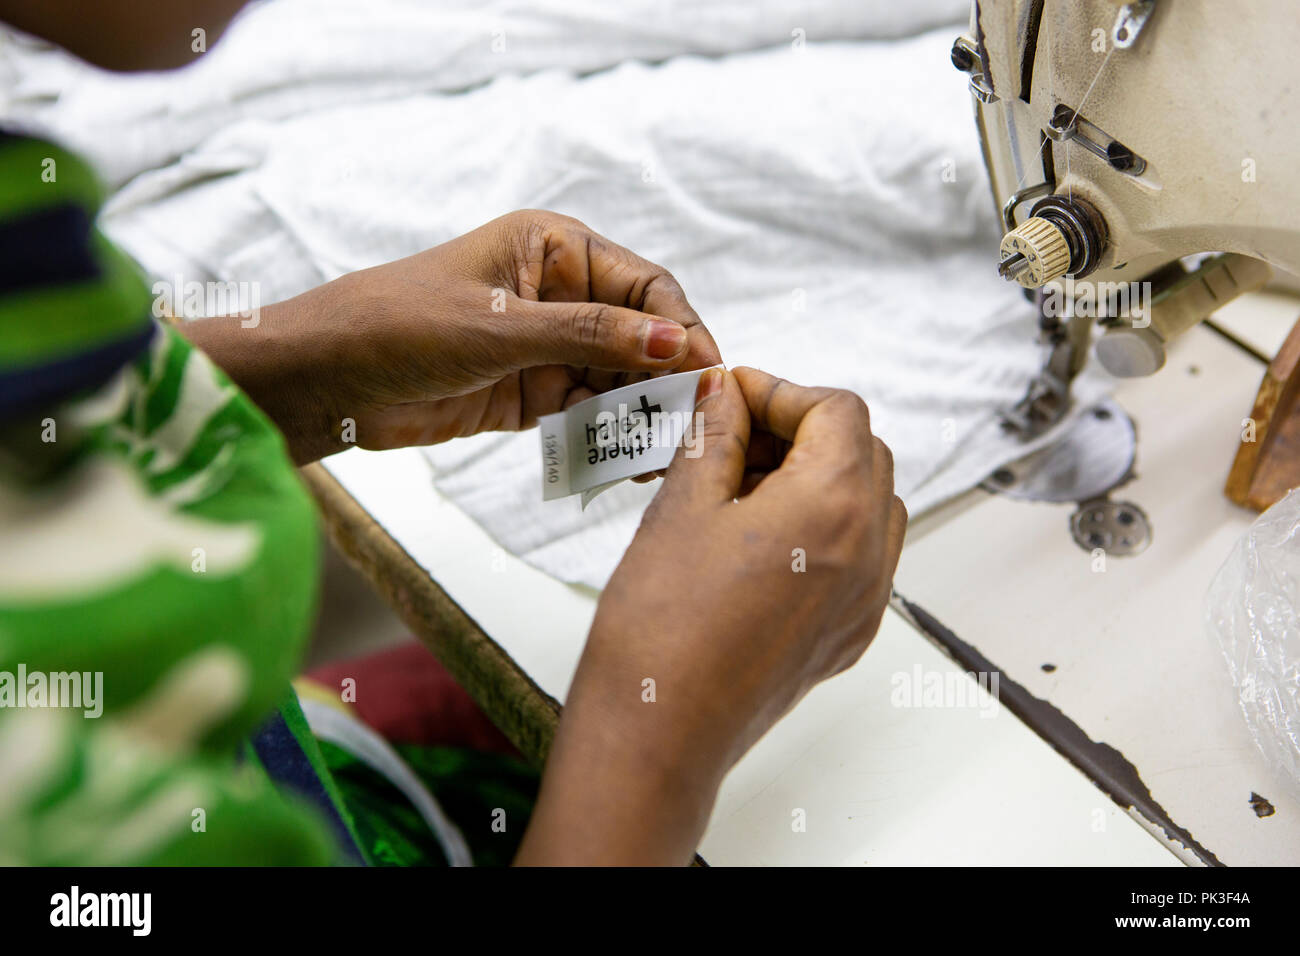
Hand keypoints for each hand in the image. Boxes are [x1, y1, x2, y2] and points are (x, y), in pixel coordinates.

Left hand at [182, 210, 719, 462]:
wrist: (325, 379)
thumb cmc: (399, 324)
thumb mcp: (501, 327)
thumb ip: (589, 336)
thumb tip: (675, 343)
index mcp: (554, 248)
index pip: (643, 286)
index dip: (680, 328)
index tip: (709, 372)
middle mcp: (559, 292)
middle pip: (640, 335)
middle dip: (669, 377)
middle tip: (698, 424)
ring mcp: (547, 344)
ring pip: (620, 378)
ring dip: (645, 411)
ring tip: (671, 451)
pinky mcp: (532, 391)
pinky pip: (589, 412)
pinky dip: (612, 433)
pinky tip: (634, 458)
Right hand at [517, 367, 905, 864]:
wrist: (658, 734)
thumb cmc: (662, 627)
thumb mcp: (683, 505)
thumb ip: (714, 435)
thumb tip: (725, 393)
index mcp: (835, 507)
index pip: (836, 410)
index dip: (780, 391)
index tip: (730, 397)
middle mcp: (870, 554)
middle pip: (862, 452)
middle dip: (801, 430)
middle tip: (732, 434)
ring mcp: (865, 602)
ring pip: (869, 505)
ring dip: (818, 477)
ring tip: (742, 488)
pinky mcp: (847, 637)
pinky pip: (860, 559)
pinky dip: (823, 529)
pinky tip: (758, 540)